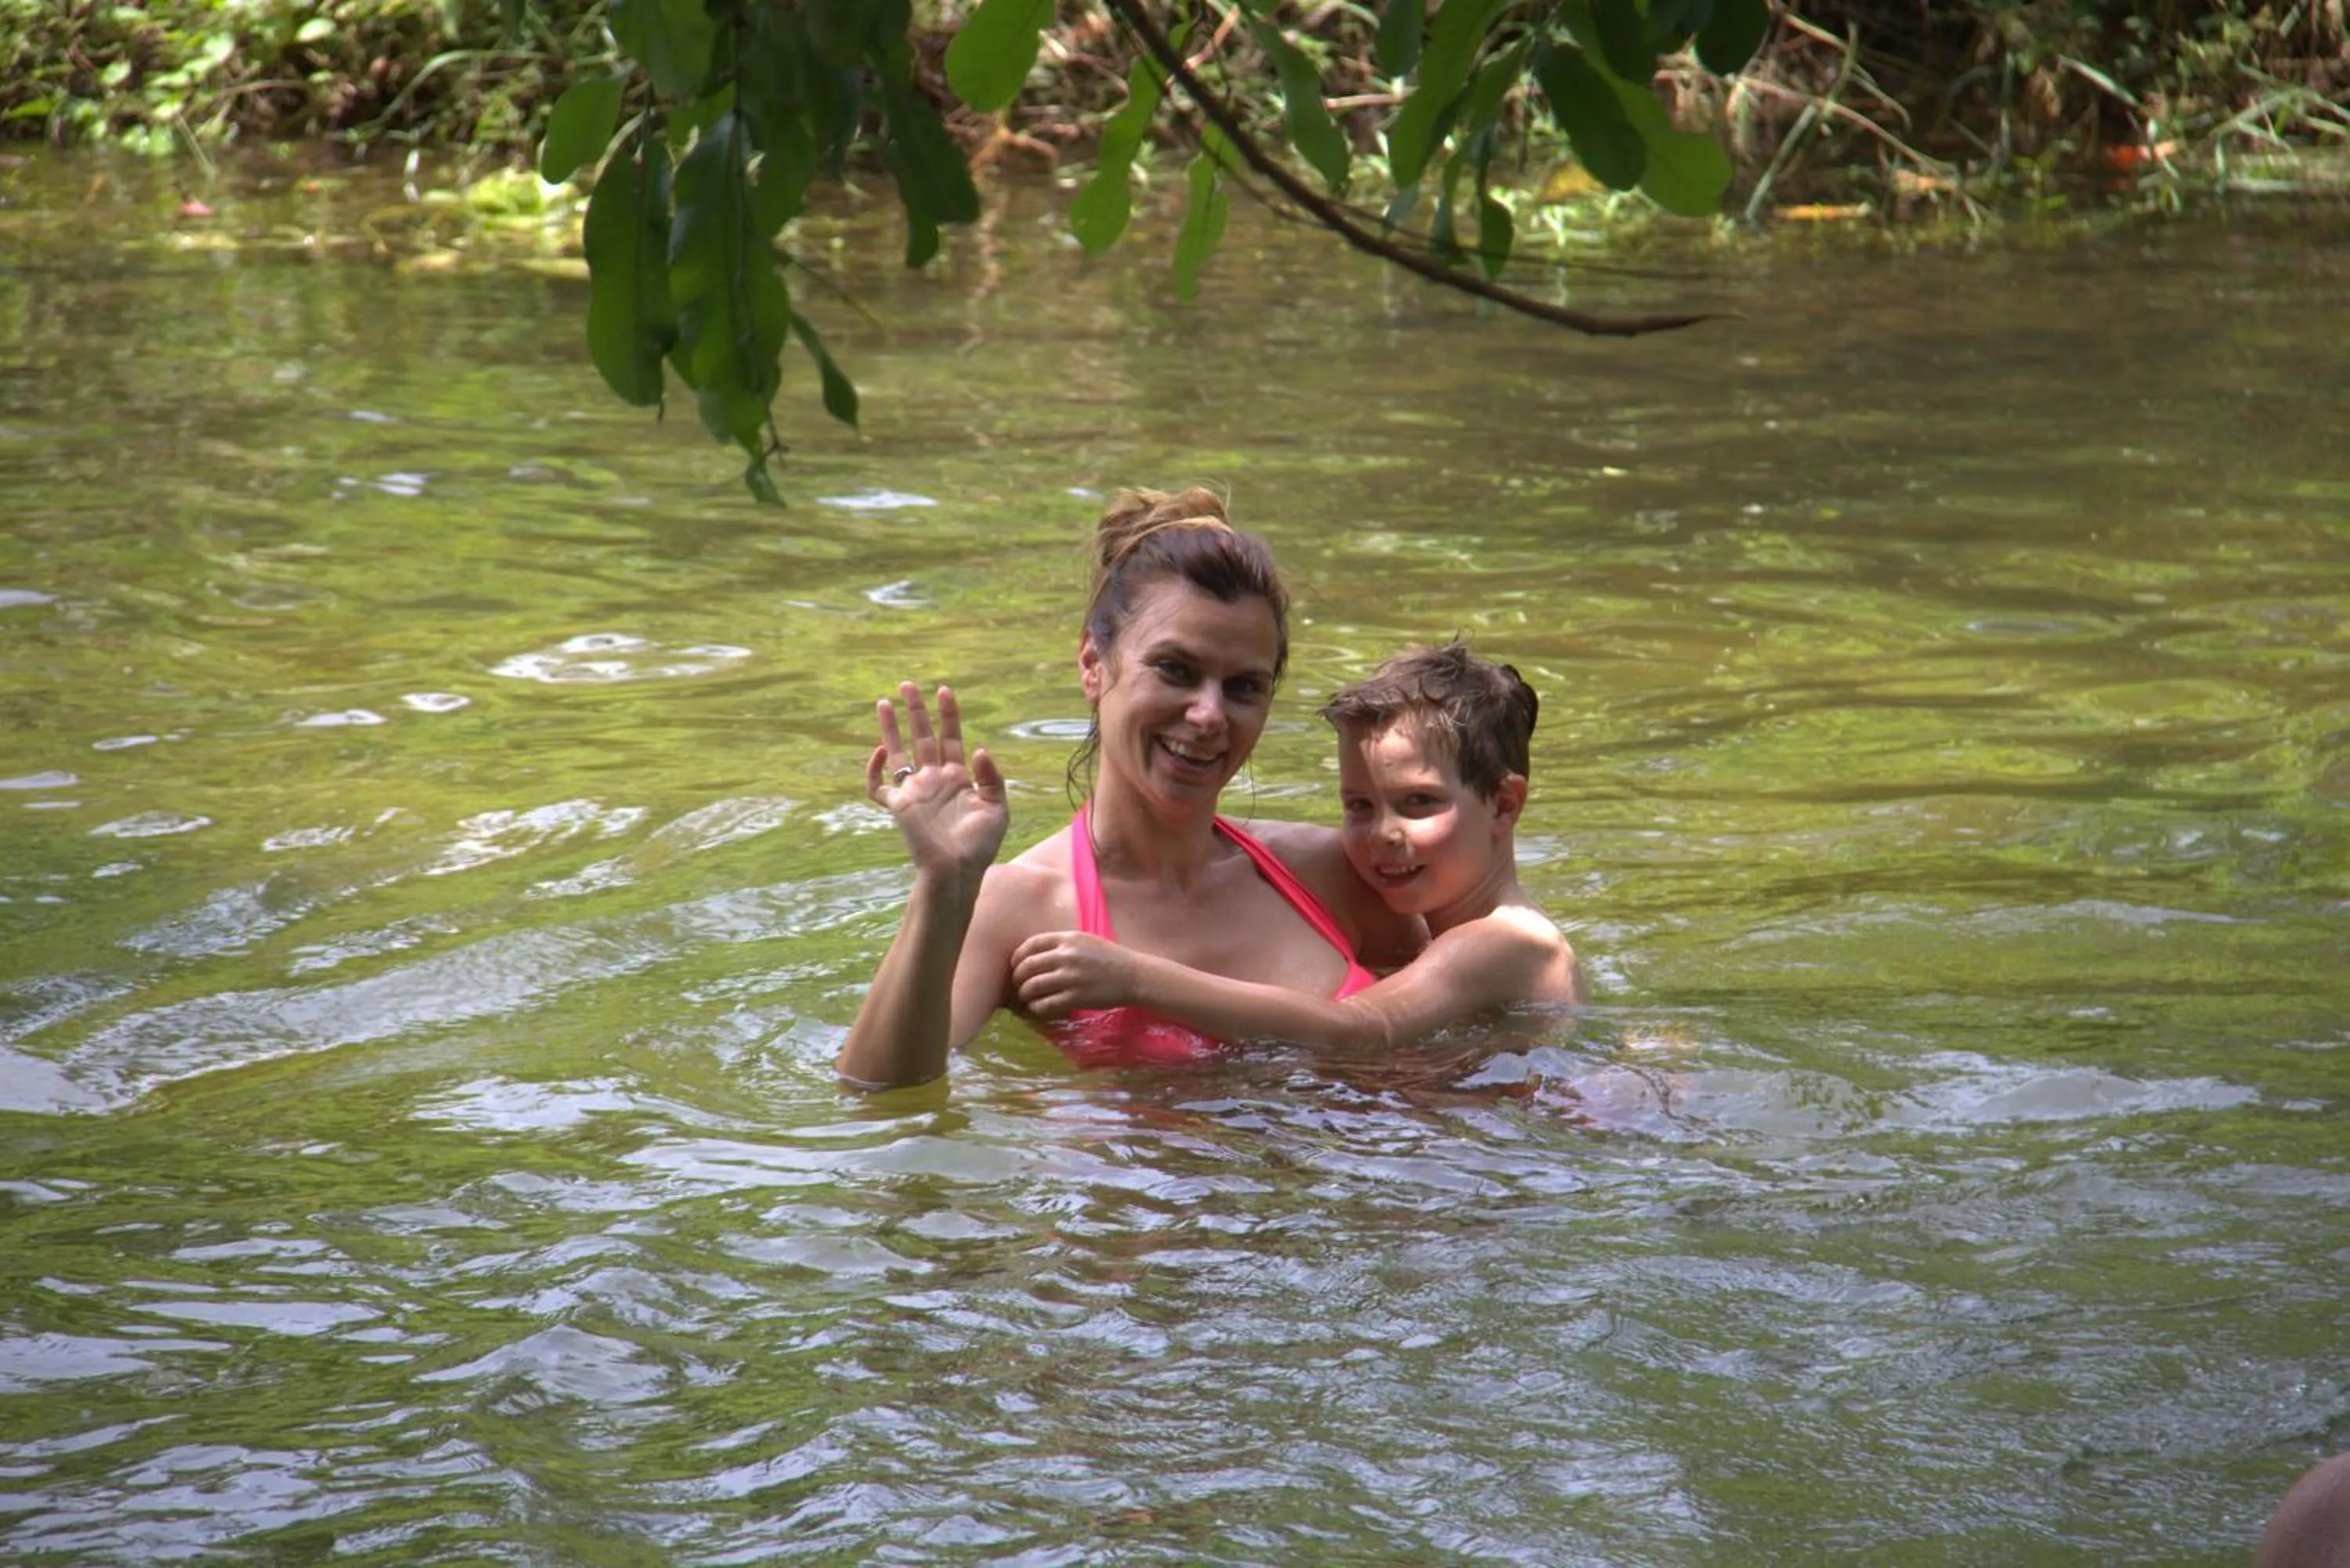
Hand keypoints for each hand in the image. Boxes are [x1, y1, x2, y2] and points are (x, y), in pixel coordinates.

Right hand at [865, 682, 1008, 881]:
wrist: (957, 872)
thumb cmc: (980, 846)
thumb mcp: (997, 809)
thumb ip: (992, 778)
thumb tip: (979, 749)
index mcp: (958, 777)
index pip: (951, 737)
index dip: (948, 713)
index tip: (944, 690)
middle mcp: (934, 779)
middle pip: (922, 736)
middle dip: (916, 710)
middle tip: (907, 684)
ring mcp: (915, 791)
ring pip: (899, 752)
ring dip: (890, 728)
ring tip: (884, 701)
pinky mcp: (899, 807)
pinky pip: (879, 787)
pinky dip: (875, 770)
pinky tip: (881, 751)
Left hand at [1011, 930, 1139, 1018]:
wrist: (1134, 977)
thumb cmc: (1111, 959)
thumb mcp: (1086, 941)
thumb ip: (1063, 944)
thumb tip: (1036, 954)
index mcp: (1068, 939)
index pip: (1032, 944)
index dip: (1018, 955)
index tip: (1015, 964)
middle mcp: (1066, 956)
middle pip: (1028, 966)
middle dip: (1017, 977)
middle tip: (1018, 984)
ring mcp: (1070, 977)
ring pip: (1032, 986)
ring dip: (1024, 994)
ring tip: (1026, 997)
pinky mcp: (1075, 997)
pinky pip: (1045, 1004)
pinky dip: (1036, 1007)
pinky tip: (1037, 1008)